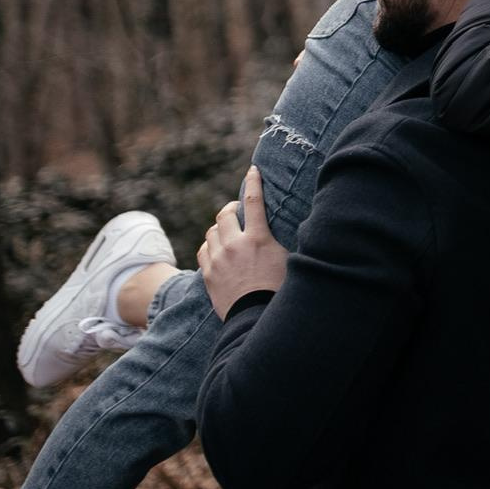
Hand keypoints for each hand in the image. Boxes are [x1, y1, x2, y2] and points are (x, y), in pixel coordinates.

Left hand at [199, 167, 286, 316]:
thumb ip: (280, 240)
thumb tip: (285, 227)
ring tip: (228, 232)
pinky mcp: (208, 273)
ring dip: (220, 228)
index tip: (253, 170)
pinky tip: (217, 249)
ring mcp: (218, 258)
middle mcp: (235, 245)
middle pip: (225, 214)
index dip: (253, 182)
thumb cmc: (278, 290)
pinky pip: (203, 249)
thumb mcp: (287, 260)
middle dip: (231, 208)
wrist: (255, 318)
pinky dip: (209, 245)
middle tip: (237, 210)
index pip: (254, 201)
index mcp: (258, 239)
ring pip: (212, 231)